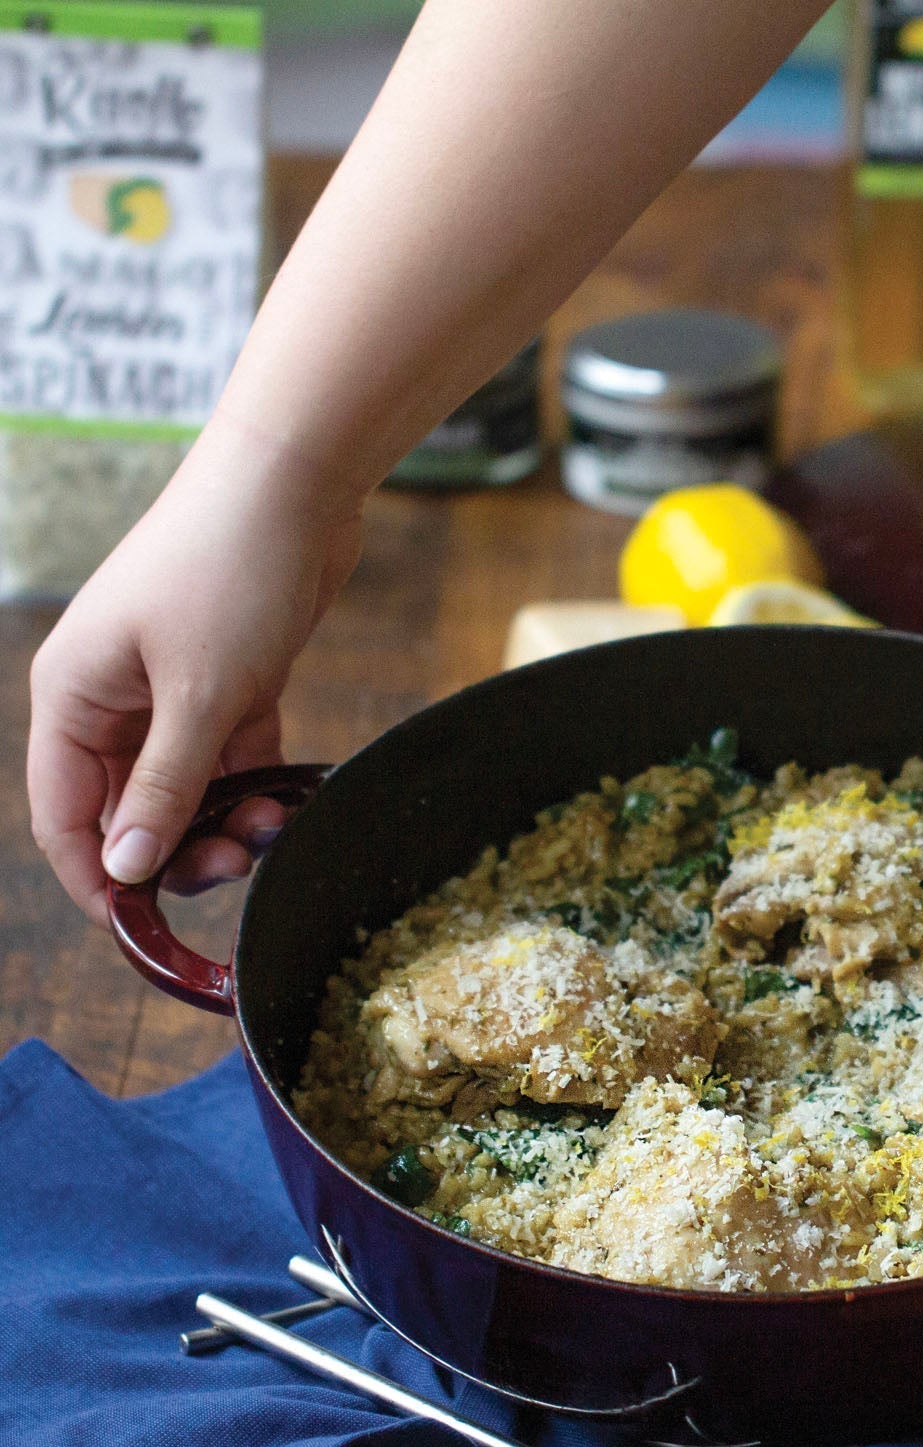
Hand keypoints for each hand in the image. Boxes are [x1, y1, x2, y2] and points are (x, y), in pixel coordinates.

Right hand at [28, 418, 361, 924]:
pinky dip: (258, 778)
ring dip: (225, 816)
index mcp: (73, 696)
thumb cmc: (229, 574)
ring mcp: (174, 686)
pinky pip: (234, 751)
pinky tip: (288, 800)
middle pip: (131, 805)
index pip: (64, 813)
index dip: (99, 874)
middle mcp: (114, 696)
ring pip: (189, 783)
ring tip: (270, 824)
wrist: (295, 484)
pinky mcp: (232, 678)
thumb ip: (162, 786)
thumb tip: (125, 866)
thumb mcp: (197, 694)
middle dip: (177, 845)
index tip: (145, 923)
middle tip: (233, 862)